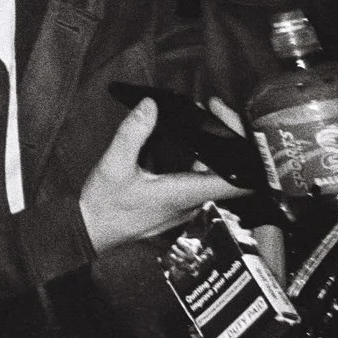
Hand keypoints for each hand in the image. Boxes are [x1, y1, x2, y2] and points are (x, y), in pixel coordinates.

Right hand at [79, 99, 251, 253]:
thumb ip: (133, 133)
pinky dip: (201, 156)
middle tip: (212, 108)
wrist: (92, 231)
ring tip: (202, 117)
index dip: (245, 150)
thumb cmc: (104, 205)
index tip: (228, 122)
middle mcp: (193, 202)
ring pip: (216, 174)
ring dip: (214, 146)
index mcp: (185, 194)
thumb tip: (150, 106)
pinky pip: (200, 178)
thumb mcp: (114, 165)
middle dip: (226, 136)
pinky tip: (186, 139)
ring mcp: (187, 204)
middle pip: (230, 171)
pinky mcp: (178, 203)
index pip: (238, 182)